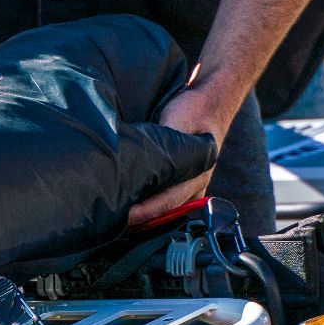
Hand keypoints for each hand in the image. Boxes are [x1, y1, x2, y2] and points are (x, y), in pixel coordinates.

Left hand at [127, 73, 239, 228]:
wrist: (212, 101)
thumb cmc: (193, 109)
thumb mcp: (177, 121)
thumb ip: (163, 142)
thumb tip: (144, 159)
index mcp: (196, 173)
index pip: (167, 203)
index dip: (143, 213)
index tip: (122, 217)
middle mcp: (196, 185)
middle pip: (165, 213)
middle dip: (140, 220)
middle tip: (111, 223)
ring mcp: (192, 187)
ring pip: (166, 211)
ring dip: (143, 216)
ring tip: (116, 219)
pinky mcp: (185, 184)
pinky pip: (166, 202)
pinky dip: (148, 207)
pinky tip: (129, 207)